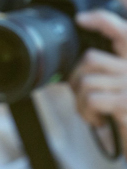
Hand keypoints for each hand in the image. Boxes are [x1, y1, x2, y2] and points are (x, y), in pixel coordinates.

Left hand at [70, 8, 126, 143]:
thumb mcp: (120, 92)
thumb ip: (107, 75)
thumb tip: (79, 72)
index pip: (121, 30)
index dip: (102, 20)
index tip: (82, 19)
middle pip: (90, 59)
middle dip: (76, 80)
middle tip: (82, 98)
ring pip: (86, 81)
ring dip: (80, 103)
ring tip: (93, 113)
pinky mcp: (125, 101)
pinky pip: (91, 99)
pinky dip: (87, 114)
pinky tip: (99, 121)